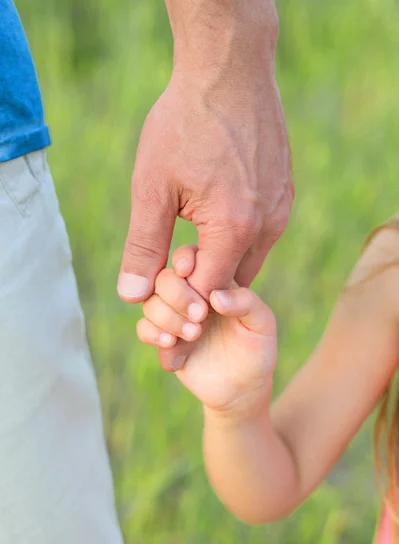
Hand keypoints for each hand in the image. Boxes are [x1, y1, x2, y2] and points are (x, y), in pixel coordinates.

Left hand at [117, 44, 292, 302]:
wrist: (229, 69)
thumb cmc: (185, 123)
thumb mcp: (152, 187)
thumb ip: (144, 246)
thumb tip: (132, 296)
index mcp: (235, 229)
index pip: (208, 293)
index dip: (181, 298)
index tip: (160, 283)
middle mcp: (268, 226)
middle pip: (233, 284)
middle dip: (202, 284)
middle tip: (172, 259)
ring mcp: (281, 209)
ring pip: (249, 261)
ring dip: (220, 262)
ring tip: (190, 235)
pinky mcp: (285, 194)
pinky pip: (262, 235)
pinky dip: (237, 241)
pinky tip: (214, 216)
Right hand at [136, 246, 276, 412]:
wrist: (242, 389)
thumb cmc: (257, 350)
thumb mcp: (262, 325)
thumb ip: (246, 304)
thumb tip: (216, 295)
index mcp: (213, 280)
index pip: (192, 257)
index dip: (186, 260)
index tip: (190, 272)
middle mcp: (190, 294)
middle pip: (165, 277)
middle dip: (177, 294)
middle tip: (200, 316)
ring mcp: (174, 316)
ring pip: (151, 302)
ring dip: (167, 317)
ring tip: (194, 334)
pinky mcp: (164, 339)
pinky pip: (144, 328)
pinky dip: (153, 333)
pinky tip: (170, 343)